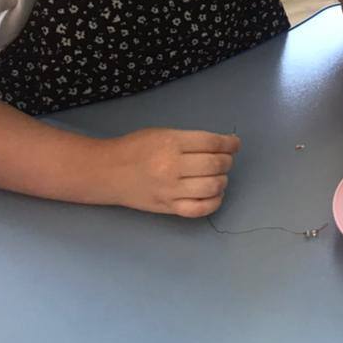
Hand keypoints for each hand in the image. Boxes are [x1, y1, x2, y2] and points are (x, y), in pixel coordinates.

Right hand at [99, 128, 238, 216]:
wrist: (107, 172)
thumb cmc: (136, 148)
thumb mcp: (162, 133)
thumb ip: (190, 140)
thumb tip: (223, 144)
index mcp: (171, 143)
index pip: (212, 143)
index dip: (230, 143)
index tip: (234, 143)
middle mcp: (172, 167)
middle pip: (215, 165)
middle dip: (227, 160)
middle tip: (224, 159)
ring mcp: (170, 190)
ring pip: (212, 187)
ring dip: (223, 180)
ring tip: (217, 176)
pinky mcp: (168, 208)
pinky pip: (200, 209)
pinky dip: (214, 201)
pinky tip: (213, 193)